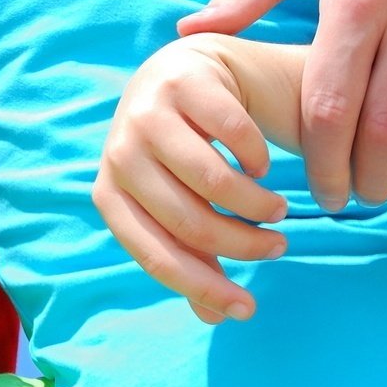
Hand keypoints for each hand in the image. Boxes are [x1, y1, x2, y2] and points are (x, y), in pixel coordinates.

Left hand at [95, 36, 289, 323]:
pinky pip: (234, 134)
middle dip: (243, 245)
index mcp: (109, 191)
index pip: (154, 253)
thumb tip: (215, 317)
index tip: (247, 308)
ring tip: (277, 211)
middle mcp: (119, 151)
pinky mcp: (182, 78)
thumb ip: (196, 254)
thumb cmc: (191, 148)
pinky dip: (257, 157)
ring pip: (212, 181)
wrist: (198, 69)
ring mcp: (146, 110)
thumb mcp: (185, 202)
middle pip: (188, 221)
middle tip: (277, 246)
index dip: (202, 286)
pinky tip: (262, 163)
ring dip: (256, 206)